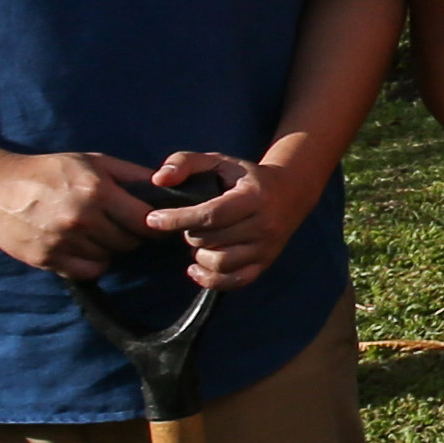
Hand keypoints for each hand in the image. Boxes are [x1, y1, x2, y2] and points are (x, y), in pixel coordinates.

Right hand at [0, 148, 157, 279]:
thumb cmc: (49, 171)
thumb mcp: (92, 161)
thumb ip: (131, 173)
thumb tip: (166, 184)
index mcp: (97, 191)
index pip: (145, 221)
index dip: (153, 224)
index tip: (150, 223)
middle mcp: (83, 218)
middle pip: (130, 242)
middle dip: (130, 235)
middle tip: (119, 225)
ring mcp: (64, 241)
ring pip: (110, 257)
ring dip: (110, 248)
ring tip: (96, 232)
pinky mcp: (49, 259)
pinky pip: (89, 270)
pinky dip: (92, 262)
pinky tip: (84, 247)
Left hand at [140, 145, 323, 288]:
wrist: (291, 192)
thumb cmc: (246, 177)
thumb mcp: (219, 161)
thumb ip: (184, 162)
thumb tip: (158, 181)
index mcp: (254, 197)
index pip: (210, 215)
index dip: (177, 219)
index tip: (153, 219)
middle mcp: (264, 225)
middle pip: (211, 240)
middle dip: (189, 233)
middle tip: (186, 223)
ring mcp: (266, 248)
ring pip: (220, 263)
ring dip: (198, 254)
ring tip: (197, 241)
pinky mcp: (265, 263)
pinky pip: (234, 281)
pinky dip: (210, 279)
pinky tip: (196, 268)